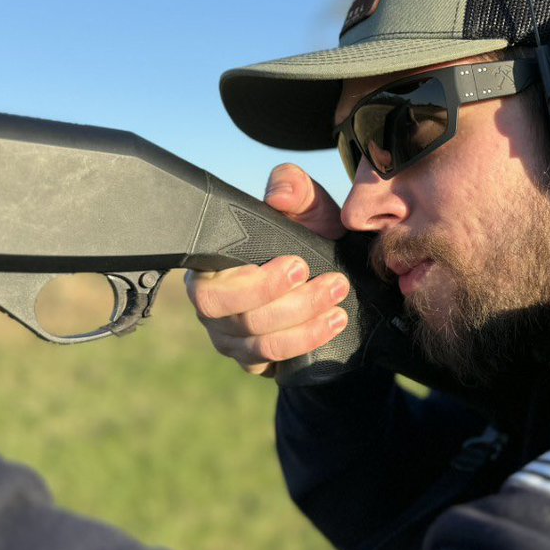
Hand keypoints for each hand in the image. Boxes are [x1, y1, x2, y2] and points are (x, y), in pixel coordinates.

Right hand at [185, 164, 350, 376]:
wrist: (330, 270)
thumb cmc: (306, 234)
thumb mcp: (305, 205)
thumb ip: (292, 186)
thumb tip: (279, 196)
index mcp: (210, 268)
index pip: (211, 289)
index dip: (254, 285)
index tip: (300, 265)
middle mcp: (212, 308)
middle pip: (238, 320)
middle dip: (290, 305)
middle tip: (334, 285)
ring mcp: (230, 337)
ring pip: (258, 344)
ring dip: (304, 327)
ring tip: (339, 307)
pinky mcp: (252, 359)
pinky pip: (271, 362)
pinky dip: (305, 344)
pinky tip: (331, 326)